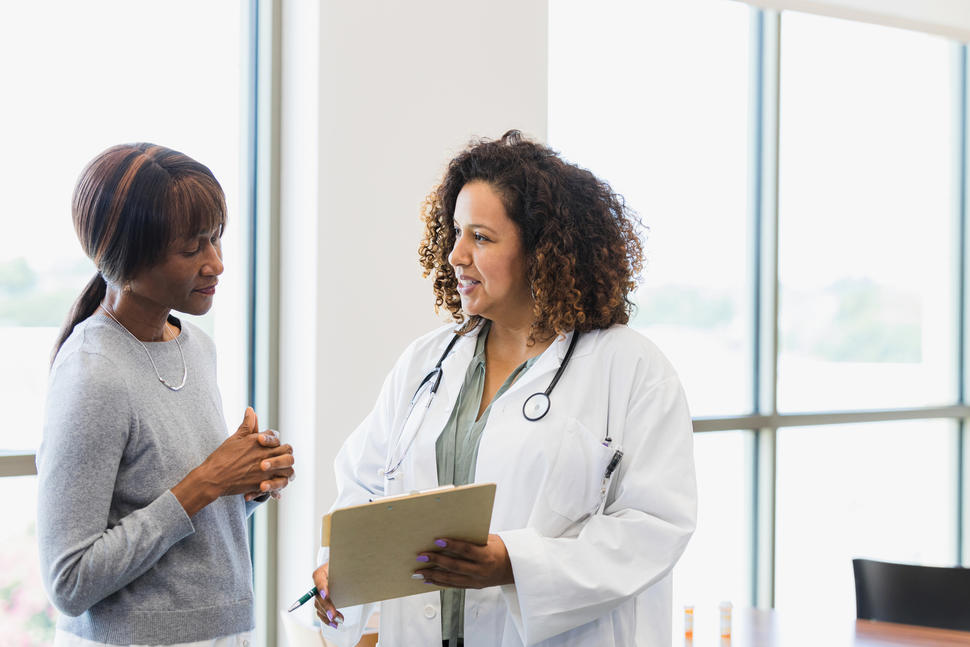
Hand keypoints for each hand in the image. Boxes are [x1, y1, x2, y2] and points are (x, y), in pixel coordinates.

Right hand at [173, 407, 293, 515]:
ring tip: (281, 471)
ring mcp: (266, 470)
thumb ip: (247, 425)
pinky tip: (274, 485)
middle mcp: (265, 454)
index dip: (272, 438)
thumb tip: (251, 409)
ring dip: (286, 469)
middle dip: (285, 452)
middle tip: (280, 456)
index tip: (268, 444)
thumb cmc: (221, 457)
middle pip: (288, 449)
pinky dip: (279, 485)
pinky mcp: (263, 484)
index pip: (275, 435)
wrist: (213, 478)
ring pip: (289, 468)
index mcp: (258, 441)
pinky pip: (279, 484)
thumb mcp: (235, 438)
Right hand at [312, 563, 344, 628]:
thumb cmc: (346, 567)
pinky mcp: (322, 601)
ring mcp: (319, 593)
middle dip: (326, 607)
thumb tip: (357, 577)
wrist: (344, 570)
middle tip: (332, 615)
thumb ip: (349, 572)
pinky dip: (326, 619)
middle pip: (319, 596)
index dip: (322, 588)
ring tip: (338, 620)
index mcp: (322, 572)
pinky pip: (320, 611)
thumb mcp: (347, 567)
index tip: (326, 595)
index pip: (318, 578)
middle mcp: (319, 583)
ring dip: (327, 615)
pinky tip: (333, 623)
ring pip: (319, 606)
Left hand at [413, 534, 513, 588]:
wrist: (514, 568)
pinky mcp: (474, 586)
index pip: (466, 550)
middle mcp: (481, 570)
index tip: (437, 541)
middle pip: (455, 566)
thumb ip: (472, 539)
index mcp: (487, 556)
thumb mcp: (490, 540)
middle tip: (421, 557)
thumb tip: (450, 531)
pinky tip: (428, 579)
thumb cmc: (501, 549)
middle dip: (436, 561)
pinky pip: (454, 585)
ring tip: (419, 572)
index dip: (452, 545)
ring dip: (433, 575)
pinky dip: (440, 582)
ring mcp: (477, 580)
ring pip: (452, 579)